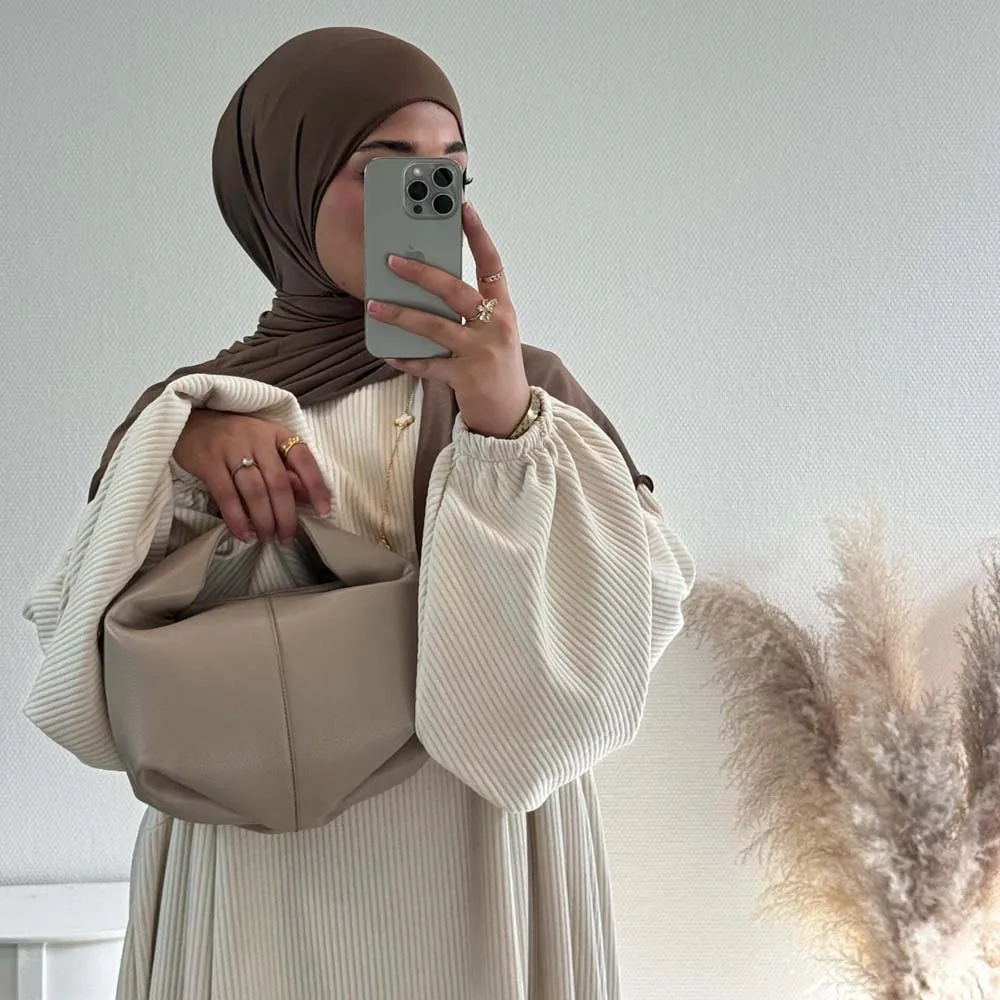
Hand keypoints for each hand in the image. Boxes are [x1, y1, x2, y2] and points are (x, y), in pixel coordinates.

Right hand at [172, 410, 330, 544]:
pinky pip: (227, 497)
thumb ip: (288, 471)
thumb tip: (310, 500)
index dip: (316, 487)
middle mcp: (257, 439)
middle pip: (279, 483)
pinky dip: (237, 519)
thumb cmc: (237, 439)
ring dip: (264, 520)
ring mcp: (232, 449)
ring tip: (266, 538)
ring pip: (255, 492)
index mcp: (277, 434)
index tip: (324, 511)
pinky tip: (244, 534)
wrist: (192, 422)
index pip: (304, 460)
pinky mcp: (209, 462)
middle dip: (286, 516)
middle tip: (287, 537)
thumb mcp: (266, 447)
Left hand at [366, 201, 531, 438]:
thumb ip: (468, 311)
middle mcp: (495, 327)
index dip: (478, 234)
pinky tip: (388, 352)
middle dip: (421, 273)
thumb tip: (426, 288)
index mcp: (504, 309)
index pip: (492, 264)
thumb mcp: (491, 333)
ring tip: (375, 305)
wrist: (511, 415)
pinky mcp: (466, 378)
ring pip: (436, 326)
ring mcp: (481, 353)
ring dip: (402, 315)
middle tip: (392, 260)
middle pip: (456, 291)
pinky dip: (406, 359)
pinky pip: (428, 365)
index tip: (463, 207)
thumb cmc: (496, 368)